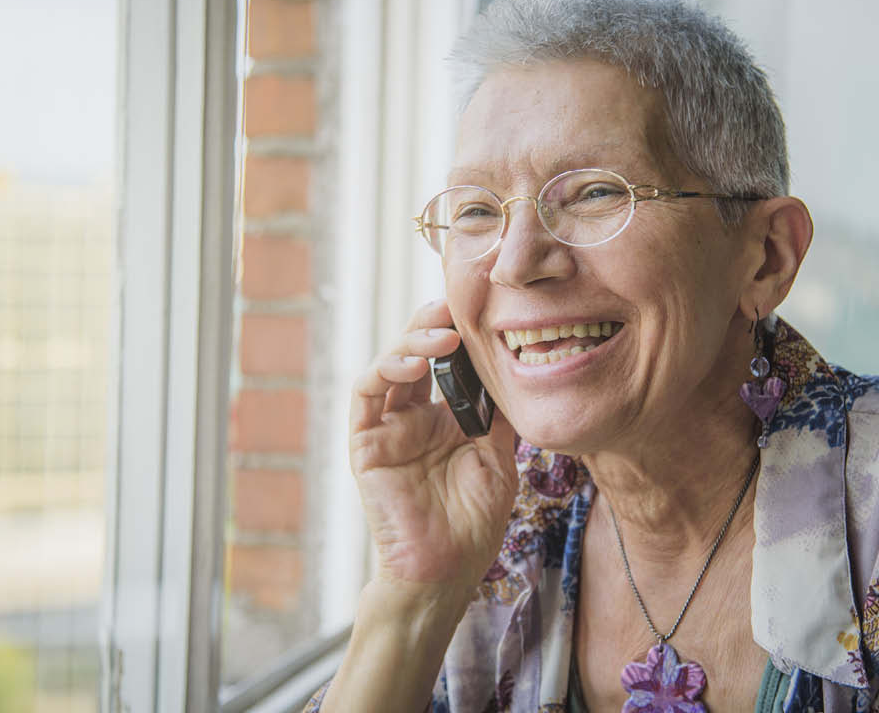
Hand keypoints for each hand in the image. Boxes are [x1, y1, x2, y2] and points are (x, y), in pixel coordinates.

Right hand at [350, 300, 517, 592]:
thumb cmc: (473, 523)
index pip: (447, 363)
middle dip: (434, 324)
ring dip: (412, 342)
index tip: (483, 309)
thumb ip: (497, 415)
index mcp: (444, 418)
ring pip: (390, 364)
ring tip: (443, 335)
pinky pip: (366, 395)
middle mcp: (413, 416)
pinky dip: (385, 370)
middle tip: (456, 307)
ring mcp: (387, 427)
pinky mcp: (365, 442)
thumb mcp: (498, 459)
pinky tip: (412, 364)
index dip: (459, 333)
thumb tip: (513, 366)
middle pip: (416, 353)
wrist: (446, 571)